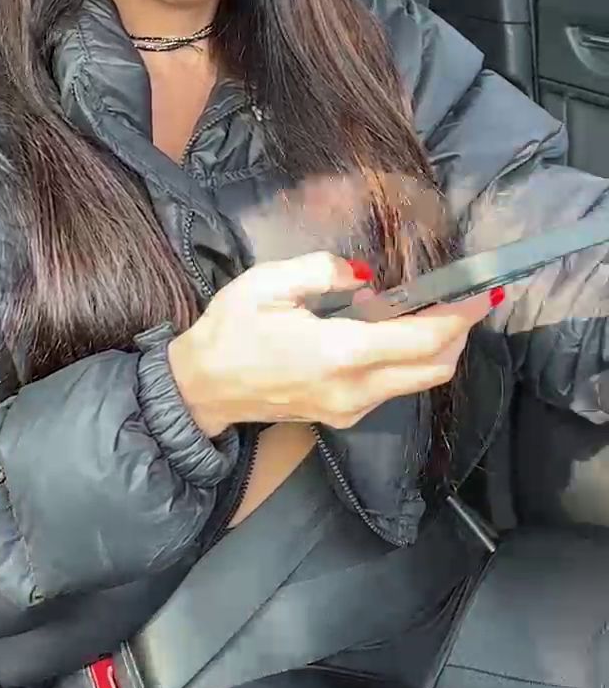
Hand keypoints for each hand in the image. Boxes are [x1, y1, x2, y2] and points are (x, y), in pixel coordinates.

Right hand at [168, 252, 494, 436]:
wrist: (202, 388)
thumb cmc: (229, 331)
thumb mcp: (264, 284)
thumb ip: (319, 271)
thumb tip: (364, 276)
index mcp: (337, 353)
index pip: (421, 339)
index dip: (460, 316)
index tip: (484, 292)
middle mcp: (354, 389)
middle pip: (434, 368)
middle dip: (459, 333)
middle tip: (467, 299)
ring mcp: (350, 408)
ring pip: (418, 382)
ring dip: (437, 349)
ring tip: (437, 311)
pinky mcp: (344, 415)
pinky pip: (394, 388)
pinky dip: (411, 362)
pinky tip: (397, 333)